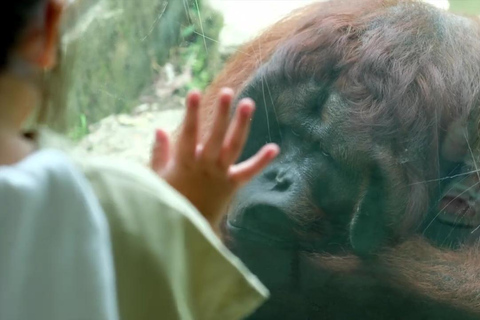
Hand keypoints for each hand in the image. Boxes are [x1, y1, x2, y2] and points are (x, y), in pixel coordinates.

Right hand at [151, 88, 279, 228]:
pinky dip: (261, 161)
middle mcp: (205, 166)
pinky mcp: (232, 185)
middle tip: (228, 92)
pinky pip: (248, 172)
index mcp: (185, 163)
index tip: (194, 92)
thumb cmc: (171, 200)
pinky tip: (274, 147)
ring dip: (241, 124)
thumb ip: (159, 153)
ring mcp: (220, 175)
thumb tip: (160, 129)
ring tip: (248, 103)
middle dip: (221, 114)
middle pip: (215, 136)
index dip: (191, 113)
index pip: (188, 134)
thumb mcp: (158, 177)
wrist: (188, 229)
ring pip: (232, 146)